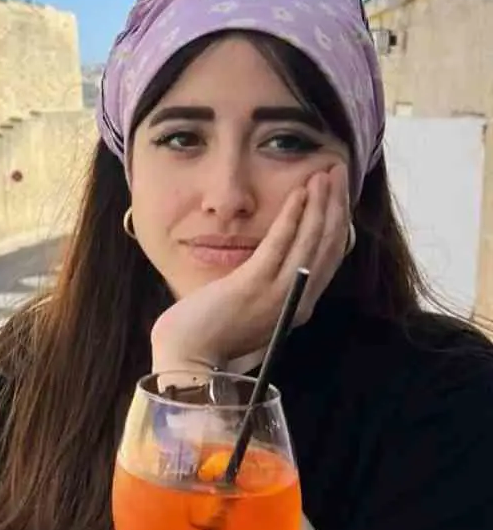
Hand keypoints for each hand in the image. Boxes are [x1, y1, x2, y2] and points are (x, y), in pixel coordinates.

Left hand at [150, 164, 349, 371]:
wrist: (188, 358)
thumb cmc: (214, 335)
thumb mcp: (254, 310)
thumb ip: (274, 289)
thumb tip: (282, 260)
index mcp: (298, 307)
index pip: (330, 258)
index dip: (338, 222)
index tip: (340, 193)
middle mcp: (298, 302)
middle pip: (328, 245)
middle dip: (336, 204)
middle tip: (339, 171)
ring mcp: (278, 295)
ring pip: (311, 241)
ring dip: (321, 203)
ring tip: (324, 174)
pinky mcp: (253, 286)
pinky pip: (280, 244)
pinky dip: (293, 217)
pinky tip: (299, 193)